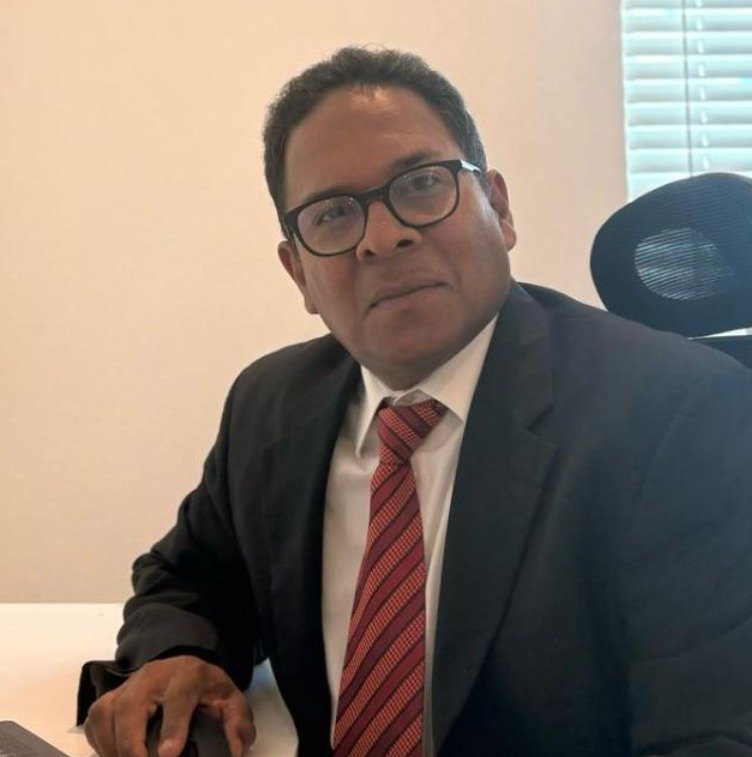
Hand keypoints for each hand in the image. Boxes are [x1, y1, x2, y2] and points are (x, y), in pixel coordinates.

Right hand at [83, 654, 254, 756]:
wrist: (184, 669)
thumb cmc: (205, 690)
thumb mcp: (230, 700)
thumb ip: (238, 722)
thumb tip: (236, 749)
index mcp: (188, 675)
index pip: (179, 697)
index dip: (173, 727)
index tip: (168, 755)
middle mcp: (153, 675)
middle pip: (131, 706)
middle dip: (131, 745)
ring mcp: (128, 685)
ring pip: (107, 713)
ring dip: (113, 748)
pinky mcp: (111, 697)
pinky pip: (95, 721)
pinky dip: (101, 745)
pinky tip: (116, 756)